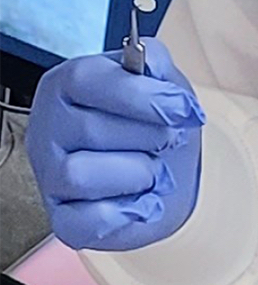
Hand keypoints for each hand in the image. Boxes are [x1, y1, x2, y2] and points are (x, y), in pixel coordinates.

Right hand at [26, 37, 206, 250]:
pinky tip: (144, 200)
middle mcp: (48, 127)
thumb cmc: (155, 117)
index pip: (88, 80)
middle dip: (149, 136)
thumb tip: (149, 67)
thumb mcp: (161, 77)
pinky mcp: (61, 219)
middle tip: (169, 140)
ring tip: (153, 169)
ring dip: (137, 173)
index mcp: (68, 83)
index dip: (143, 96)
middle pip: (92, 130)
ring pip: (81, 175)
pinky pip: (86, 221)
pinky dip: (127, 212)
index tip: (183, 109)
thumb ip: (153, 62)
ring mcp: (49, 176)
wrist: (169, 165)